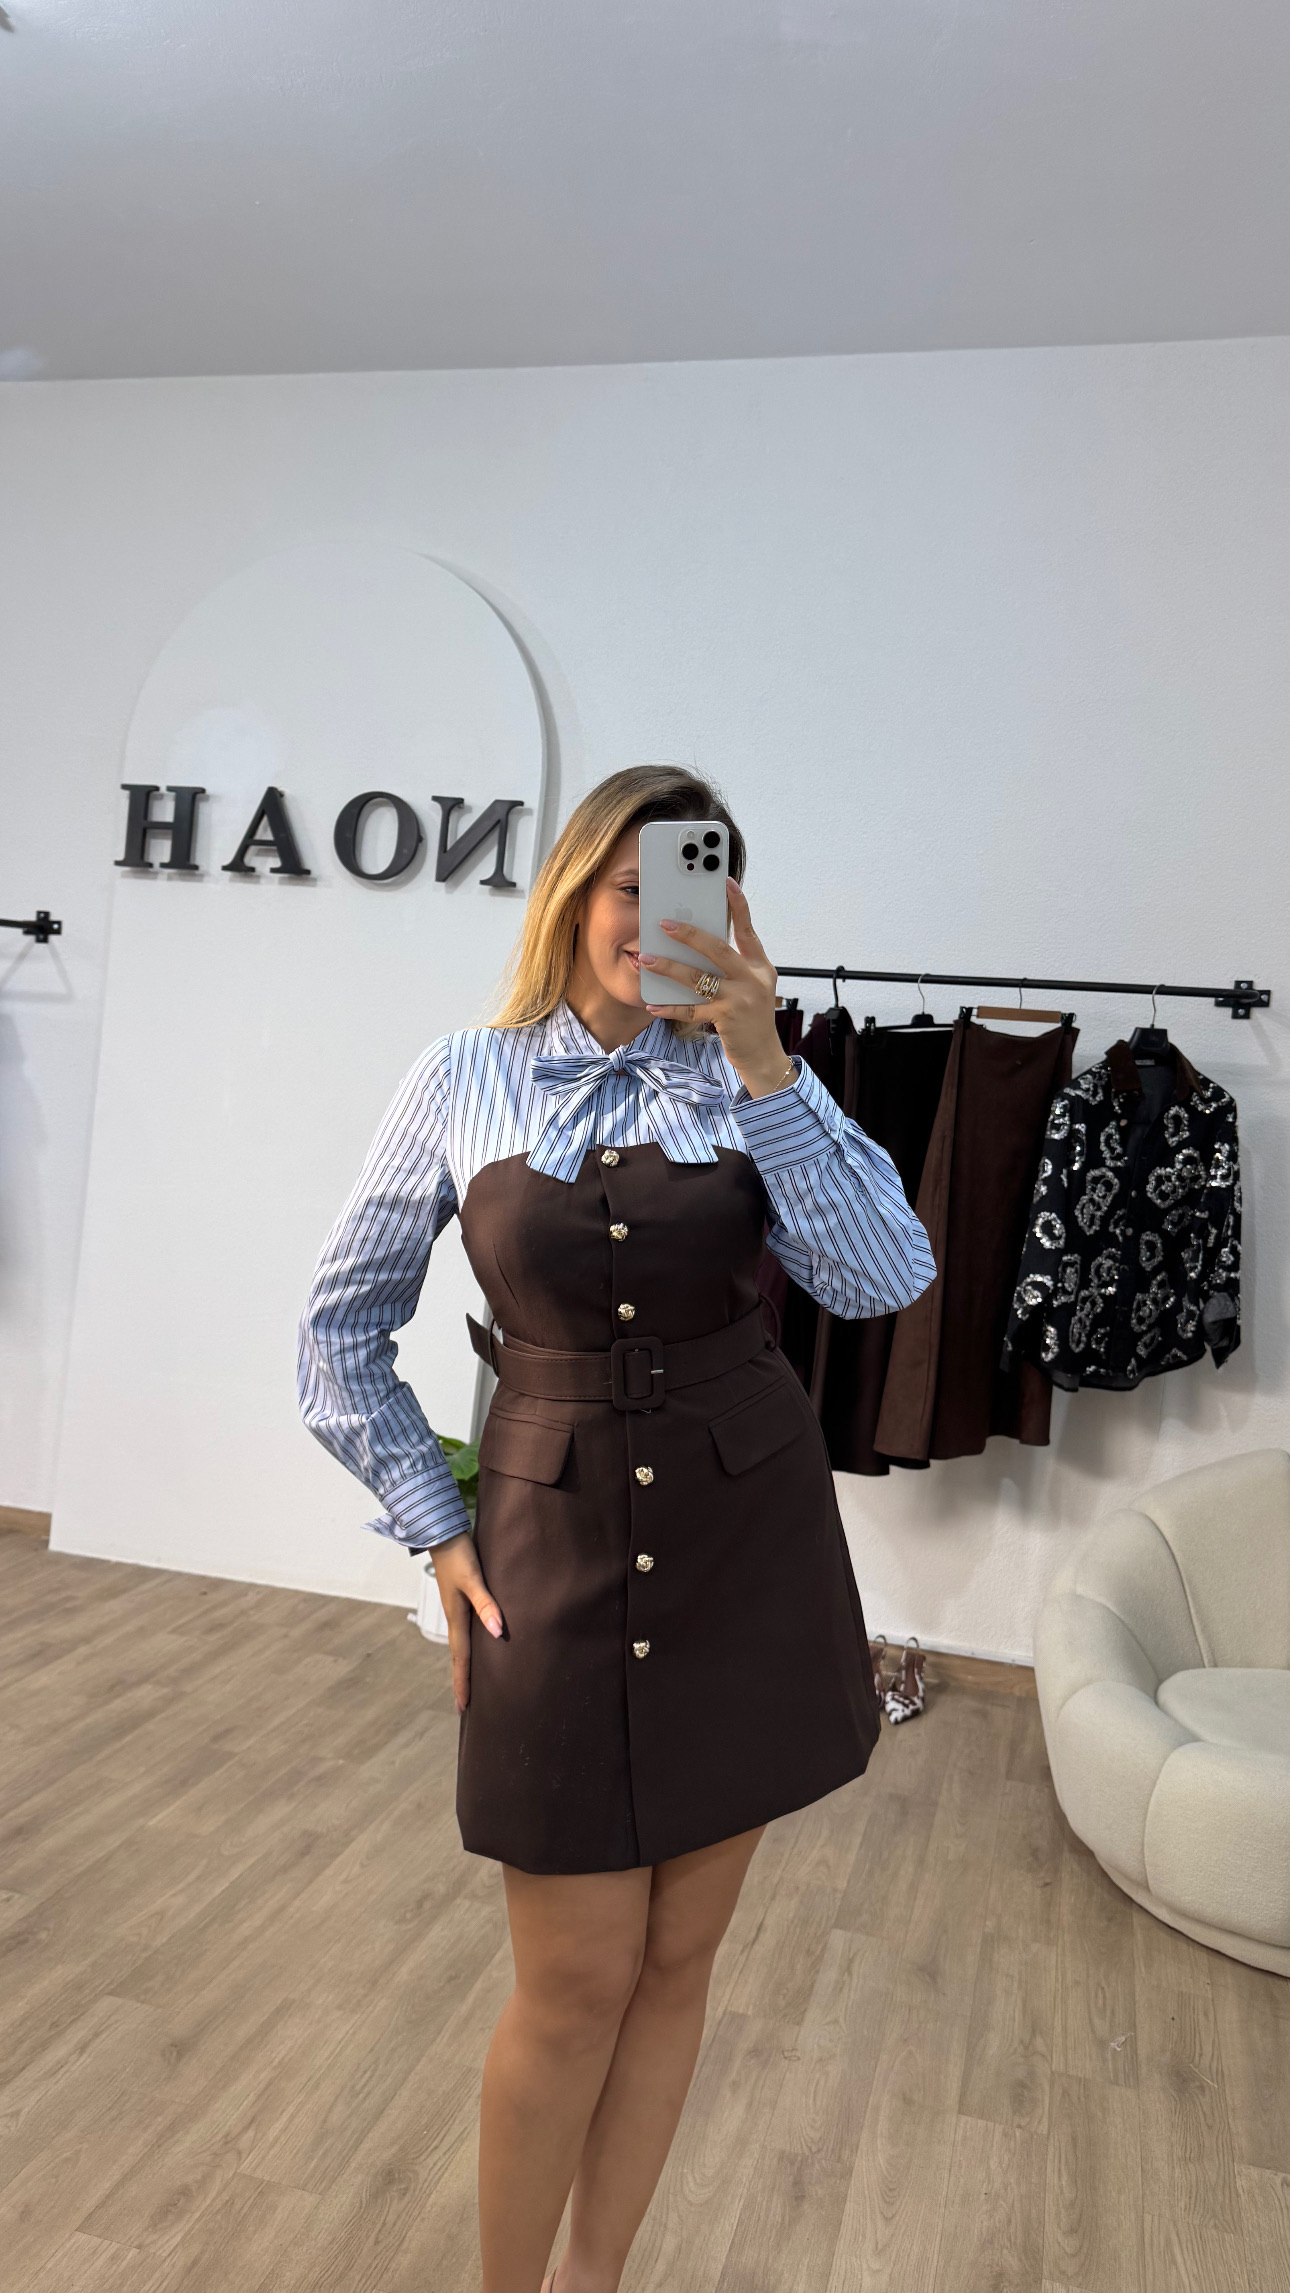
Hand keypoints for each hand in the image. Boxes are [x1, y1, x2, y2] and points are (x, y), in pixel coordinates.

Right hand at [430, 1529, 504, 1713]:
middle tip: (466, 1704)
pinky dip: (469, 1645)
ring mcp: (456, 1608)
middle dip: (463, 1679)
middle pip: (459, 1656)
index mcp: (456, 1617)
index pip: (461, 1658)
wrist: (441, 1531)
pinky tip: (479, 1644)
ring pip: (462, 1644)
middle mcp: (455, 1616)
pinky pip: (465, 1630)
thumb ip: (486, 1604)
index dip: (463, 1682)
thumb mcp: (473, 1579)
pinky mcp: (460, 1597)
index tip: (463, 1707)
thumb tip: (498, 1632)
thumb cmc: (459, 1554)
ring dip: (465, 1664)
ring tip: (471, 1681)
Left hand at [639, 878, 792, 1098]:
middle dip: (689, 934)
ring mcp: (740, 999)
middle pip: (717, 949)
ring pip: (698, 978)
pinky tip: (652, 1005)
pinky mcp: (726, 1019)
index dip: (738, 905)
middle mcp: (752, 978)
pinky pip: (691, 1009)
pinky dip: (669, 1007)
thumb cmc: (750, 1016)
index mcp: (759, 965)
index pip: (748, 929)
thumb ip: (730, 966)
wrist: (763, 1055)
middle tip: (664, 923)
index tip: (727, 882)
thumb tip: (696, 943)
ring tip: (646, 959)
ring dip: (669, 968)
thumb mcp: (749, 985)